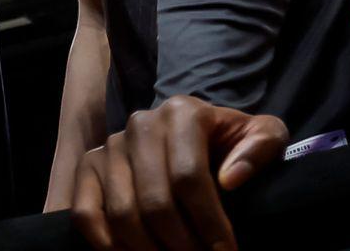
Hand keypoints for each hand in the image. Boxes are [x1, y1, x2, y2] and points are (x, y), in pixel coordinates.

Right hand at [67, 94, 289, 250]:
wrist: (199, 137)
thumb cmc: (234, 144)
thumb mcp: (263, 136)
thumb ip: (261, 147)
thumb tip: (230, 179)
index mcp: (183, 112)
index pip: (189, 177)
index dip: (209, 224)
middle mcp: (142, 123)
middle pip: (155, 202)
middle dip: (181, 246)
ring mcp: (111, 145)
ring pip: (122, 213)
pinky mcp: (90, 166)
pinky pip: (86, 214)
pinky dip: (106, 246)